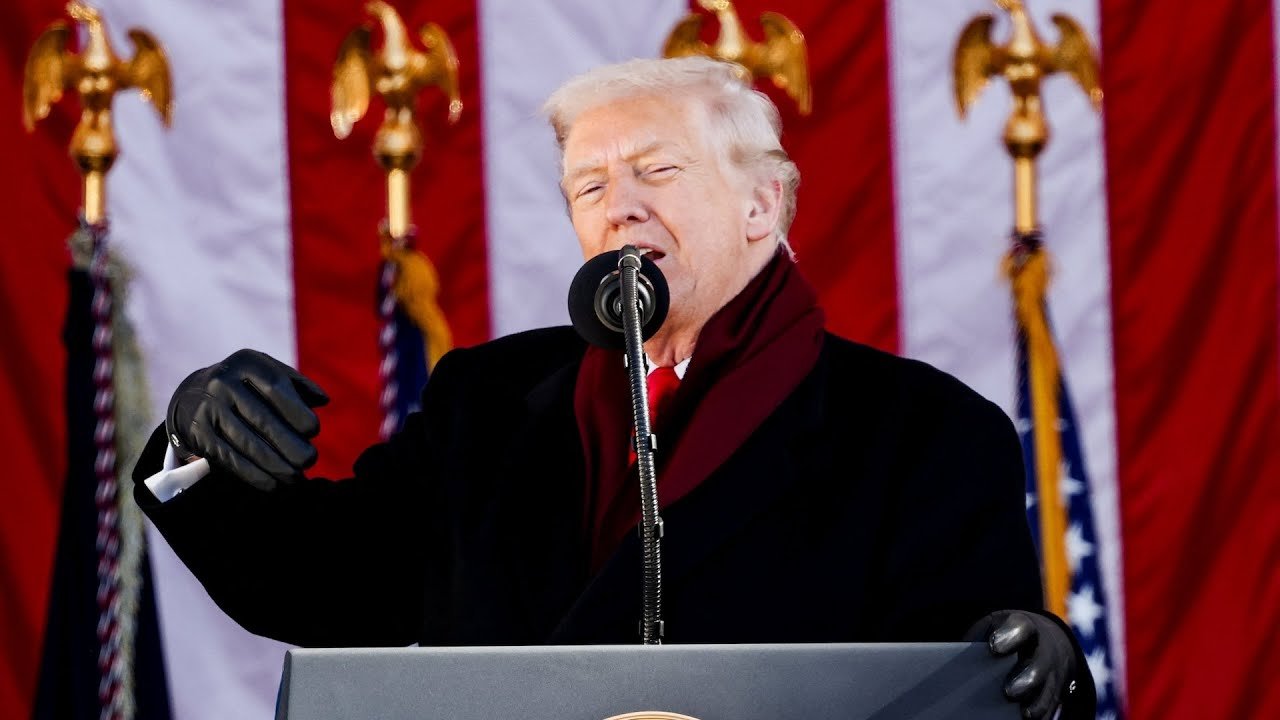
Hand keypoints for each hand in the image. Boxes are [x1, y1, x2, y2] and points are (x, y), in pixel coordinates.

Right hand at [166, 349, 328, 490]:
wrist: (193, 395)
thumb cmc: (247, 387)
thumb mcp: (268, 375)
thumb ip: (298, 385)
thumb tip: (324, 400)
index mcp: (247, 363)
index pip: (275, 387)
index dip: (296, 411)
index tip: (313, 430)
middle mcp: (223, 382)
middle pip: (262, 419)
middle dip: (289, 444)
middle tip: (309, 460)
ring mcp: (208, 407)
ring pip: (246, 442)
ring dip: (274, 465)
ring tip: (295, 477)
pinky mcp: (198, 432)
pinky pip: (228, 457)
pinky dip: (252, 474)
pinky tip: (271, 483)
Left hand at [967, 610, 1078, 719]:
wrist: (1042, 641)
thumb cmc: (1005, 635)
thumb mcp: (993, 627)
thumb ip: (979, 641)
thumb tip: (958, 665)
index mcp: (1024, 627)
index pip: (1021, 628)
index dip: (1010, 637)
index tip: (994, 648)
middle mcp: (1043, 651)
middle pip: (1038, 665)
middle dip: (1025, 679)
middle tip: (1008, 692)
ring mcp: (1052, 674)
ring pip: (1048, 690)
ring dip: (1036, 703)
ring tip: (1024, 714)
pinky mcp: (1053, 694)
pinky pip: (1050, 707)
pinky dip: (1041, 715)